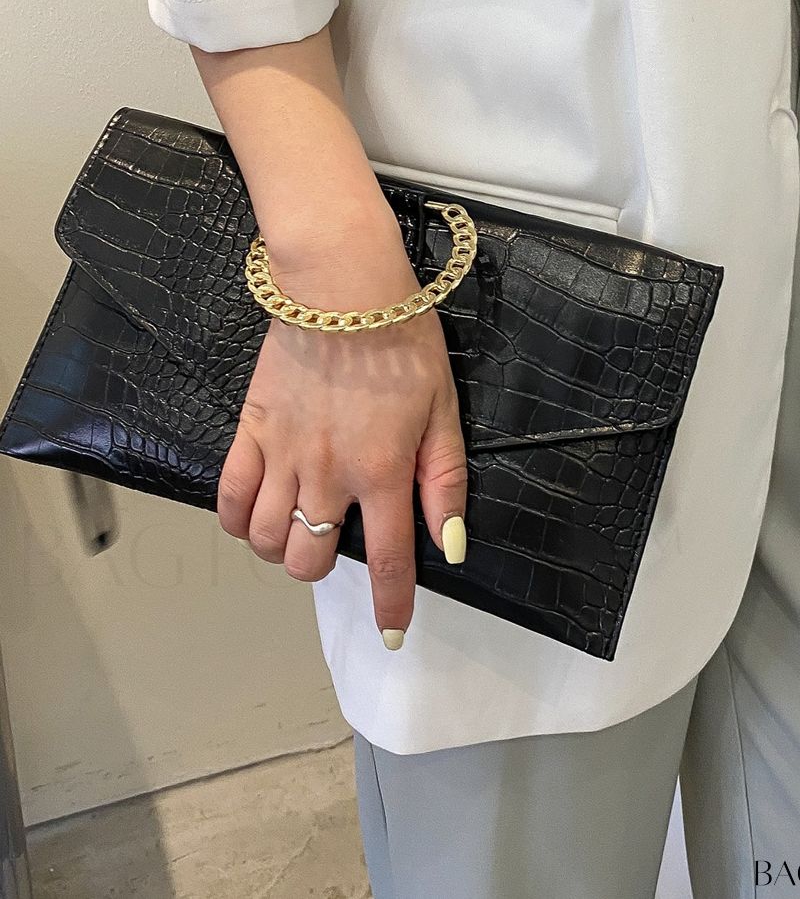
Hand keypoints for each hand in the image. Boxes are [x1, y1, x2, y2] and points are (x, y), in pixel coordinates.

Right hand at [217, 203, 468, 649]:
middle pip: (309, 559)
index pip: (390, 562)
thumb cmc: (403, 342)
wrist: (344, 288)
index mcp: (383, 472)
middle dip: (324, 567)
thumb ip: (443, 480)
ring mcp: (283, 454)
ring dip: (281, 547)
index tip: (392, 632)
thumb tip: (449, 544)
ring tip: (299, 528)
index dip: (392, 606)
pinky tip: (255, 515)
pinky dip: (237, 520)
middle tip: (338, 544)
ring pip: (265, 538)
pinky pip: (229, 496)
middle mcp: (329, 474)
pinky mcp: (251, 429)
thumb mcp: (444, 409)